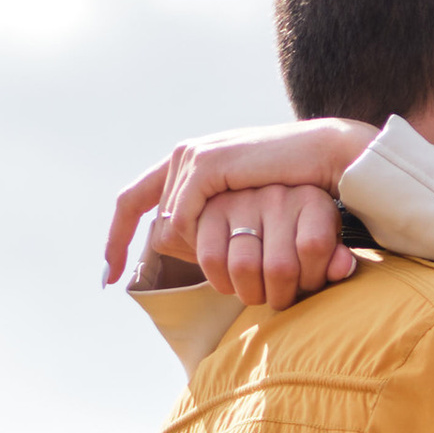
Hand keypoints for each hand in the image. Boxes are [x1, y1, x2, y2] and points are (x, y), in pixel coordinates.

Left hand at [102, 116, 379, 309]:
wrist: (325, 157)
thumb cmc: (295, 187)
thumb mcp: (246, 207)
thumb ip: (218, 219)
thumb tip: (192, 249)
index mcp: (189, 162)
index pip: (133, 200)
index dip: (115, 238)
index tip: (108, 277)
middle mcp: (184, 155)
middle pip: (147, 217)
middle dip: (162, 252)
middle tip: (191, 277)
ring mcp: (193, 157)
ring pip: (166, 224)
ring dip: (192, 251)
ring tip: (221, 267)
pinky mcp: (208, 163)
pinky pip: (181, 219)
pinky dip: (194, 242)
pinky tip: (217, 253)